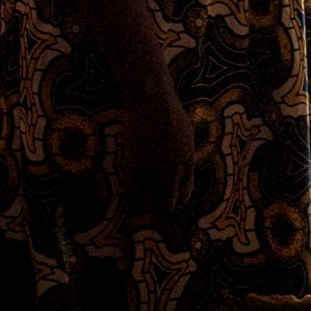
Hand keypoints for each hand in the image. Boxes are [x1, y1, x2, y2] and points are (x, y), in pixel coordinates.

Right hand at [118, 88, 195, 217]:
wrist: (152, 100)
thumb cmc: (169, 109)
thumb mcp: (186, 131)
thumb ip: (184, 149)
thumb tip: (183, 160)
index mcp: (187, 159)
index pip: (186, 188)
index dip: (179, 198)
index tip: (175, 204)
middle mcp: (173, 167)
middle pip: (169, 197)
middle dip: (164, 206)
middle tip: (157, 210)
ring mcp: (154, 166)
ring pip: (149, 195)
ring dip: (143, 203)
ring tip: (138, 209)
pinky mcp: (137, 161)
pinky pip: (132, 184)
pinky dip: (128, 192)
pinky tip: (123, 195)